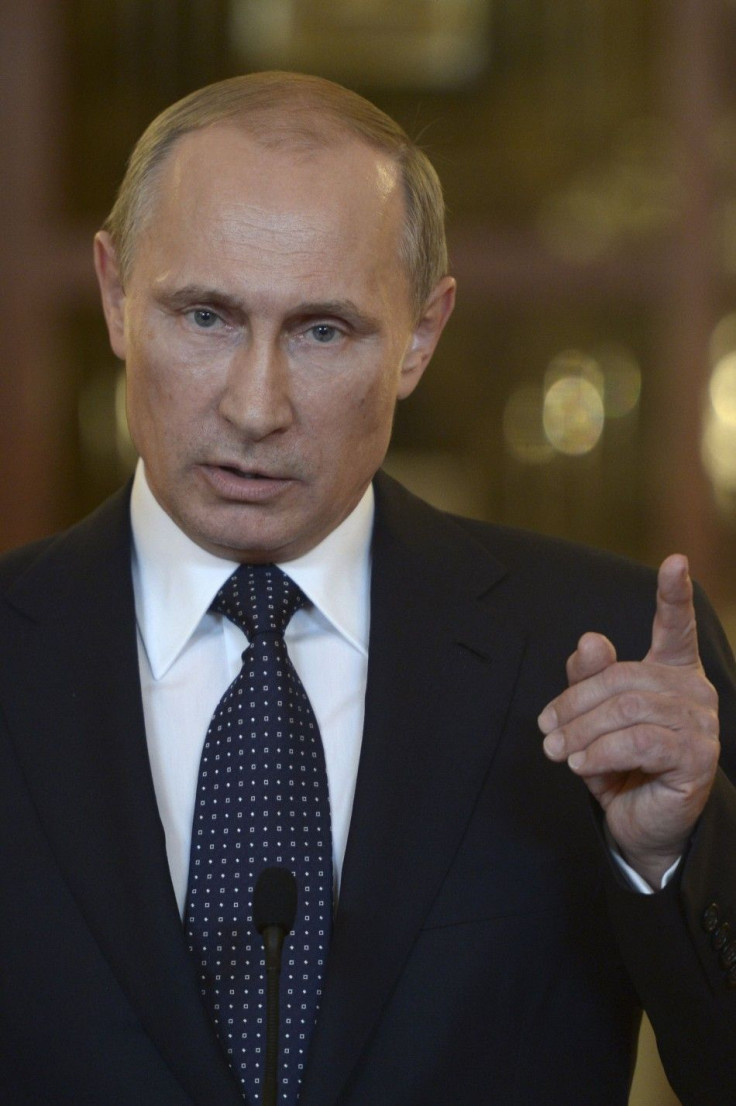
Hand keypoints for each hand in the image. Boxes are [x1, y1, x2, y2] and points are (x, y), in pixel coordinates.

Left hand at [538, 554, 719, 887]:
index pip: (676, 626)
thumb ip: (588, 679)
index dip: (674, 594)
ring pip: (628, 709)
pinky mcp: (696, 758)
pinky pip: (639, 742)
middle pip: (623, 677)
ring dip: (582, 732)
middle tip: (545, 732)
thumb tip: (590, 639)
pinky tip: (581, 765)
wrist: (641, 827)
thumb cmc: (619, 766)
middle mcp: (693, 692)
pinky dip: (601, 752)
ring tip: (559, 753)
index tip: (675, 560)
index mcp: (672, 672)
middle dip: (575, 703)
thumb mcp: (594, 720)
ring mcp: (701, 725)